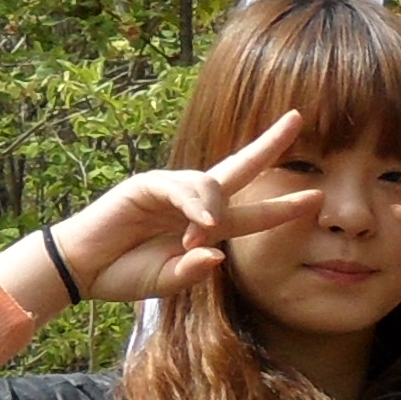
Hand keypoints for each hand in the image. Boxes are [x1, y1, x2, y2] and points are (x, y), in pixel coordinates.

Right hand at [11, 111, 325, 307]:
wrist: (82, 271)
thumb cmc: (125, 274)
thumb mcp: (168, 281)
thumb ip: (193, 271)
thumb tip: (216, 255)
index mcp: (208, 227)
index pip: (253, 213)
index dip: (284, 206)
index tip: (317, 198)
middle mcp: (196, 204)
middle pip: (241, 167)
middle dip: (270, 144)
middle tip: (297, 118)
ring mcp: (171, 191)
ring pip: (211, 183)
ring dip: (213, 210)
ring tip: (199, 236)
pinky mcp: (145, 185)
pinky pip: (179, 187)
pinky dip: (193, 202)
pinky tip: (199, 222)